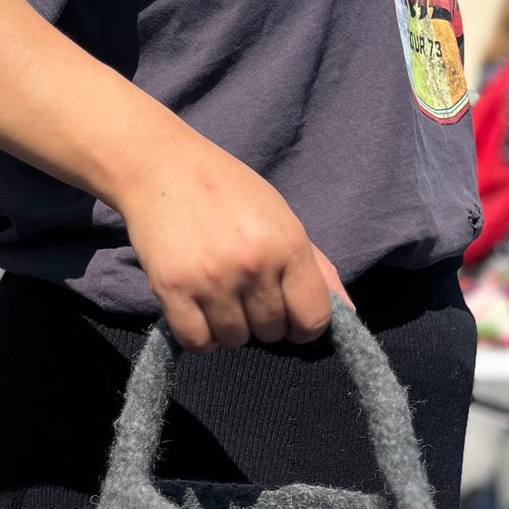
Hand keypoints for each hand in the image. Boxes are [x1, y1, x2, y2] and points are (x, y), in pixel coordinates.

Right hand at [117, 134, 351, 351]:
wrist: (161, 166)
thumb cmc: (227, 190)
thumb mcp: (282, 217)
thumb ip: (317, 267)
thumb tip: (348, 313)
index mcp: (288, 244)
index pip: (313, 318)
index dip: (303, 326)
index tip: (288, 316)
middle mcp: (254, 265)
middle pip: (272, 332)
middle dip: (262, 321)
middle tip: (244, 292)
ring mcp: (213, 279)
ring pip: (234, 341)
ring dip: (228, 328)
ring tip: (218, 295)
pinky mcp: (173, 289)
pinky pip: (197, 342)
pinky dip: (200, 336)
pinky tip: (198, 310)